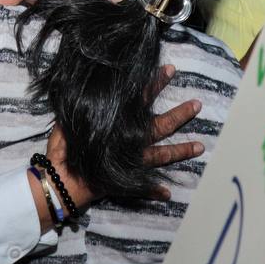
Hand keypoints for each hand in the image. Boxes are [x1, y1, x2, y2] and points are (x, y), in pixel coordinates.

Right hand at [46, 65, 206, 209]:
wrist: (64, 178)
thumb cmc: (66, 147)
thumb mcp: (71, 119)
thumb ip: (83, 105)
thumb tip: (88, 87)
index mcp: (120, 122)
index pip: (141, 98)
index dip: (155, 83)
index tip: (170, 69)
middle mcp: (132, 140)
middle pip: (161, 125)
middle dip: (180, 114)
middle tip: (197, 105)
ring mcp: (133, 161)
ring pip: (162, 154)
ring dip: (182, 150)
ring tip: (201, 147)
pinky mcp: (128, 179)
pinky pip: (144, 187)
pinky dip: (155, 191)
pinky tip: (167, 194)